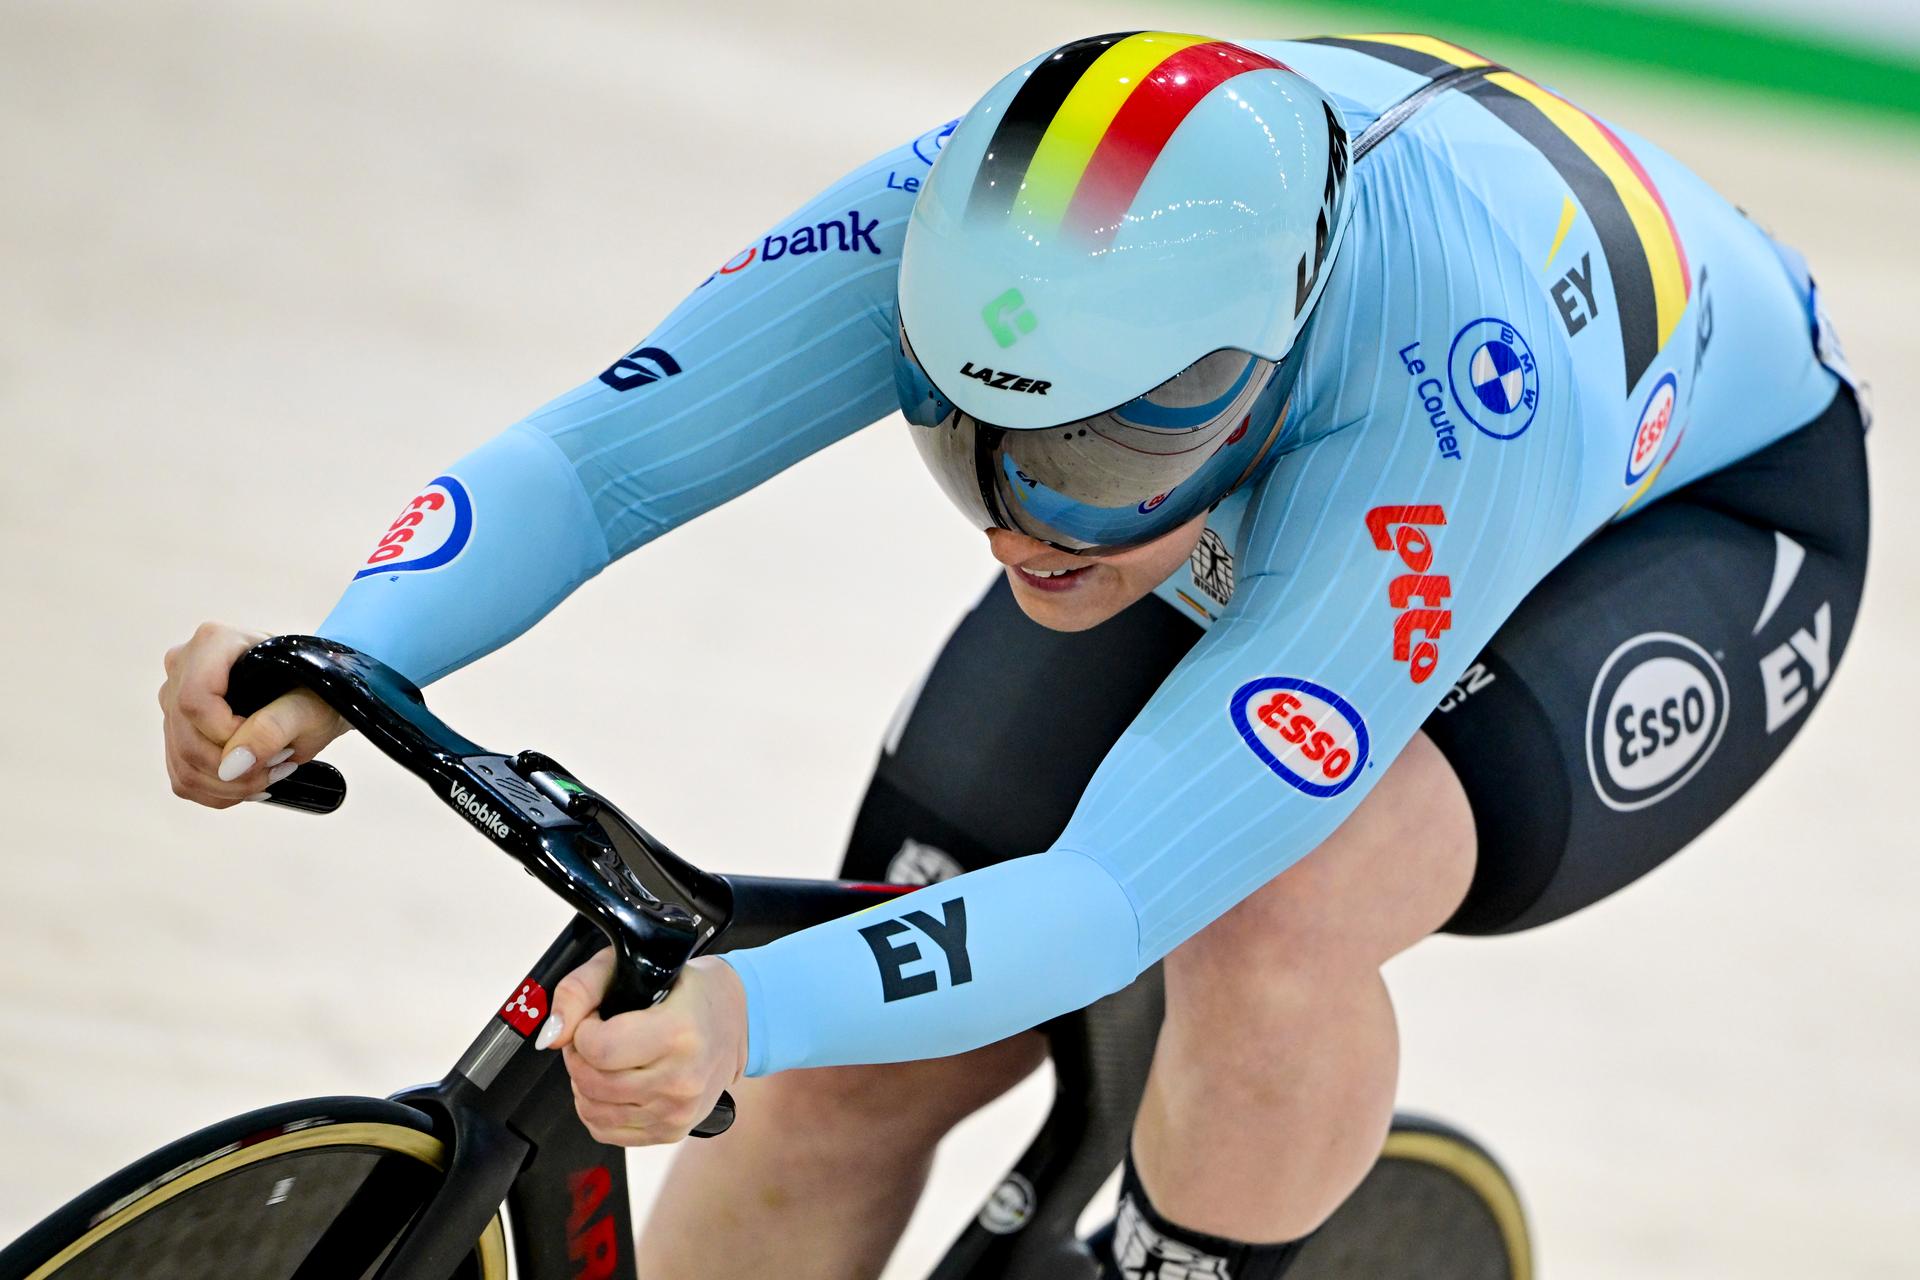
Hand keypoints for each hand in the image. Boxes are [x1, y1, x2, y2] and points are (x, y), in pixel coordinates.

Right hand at [159, 621, 347, 807]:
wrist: (314, 698)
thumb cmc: (316, 691)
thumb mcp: (311, 705)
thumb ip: (275, 727)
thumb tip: (233, 763)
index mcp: (213, 643)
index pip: (194, 700)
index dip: (226, 734)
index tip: (266, 743)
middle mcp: (183, 668)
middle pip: (186, 738)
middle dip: (234, 769)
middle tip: (278, 766)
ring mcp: (174, 701)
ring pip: (183, 763)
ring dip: (229, 785)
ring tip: (269, 774)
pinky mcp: (176, 732)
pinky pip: (183, 777)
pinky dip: (219, 791)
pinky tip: (249, 781)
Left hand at [542, 949, 748, 1146]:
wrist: (739, 1021)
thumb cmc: (690, 990)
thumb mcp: (637, 964)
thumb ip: (581, 988)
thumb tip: (553, 1033)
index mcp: (678, 1033)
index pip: (599, 1048)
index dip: (583, 1030)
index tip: (596, 1017)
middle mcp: (681, 1080)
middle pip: (591, 1081)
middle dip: (579, 1055)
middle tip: (595, 1035)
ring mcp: (676, 1112)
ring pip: (593, 1109)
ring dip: (585, 1082)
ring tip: (605, 1058)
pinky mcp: (670, 1131)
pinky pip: (605, 1131)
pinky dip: (597, 1106)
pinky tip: (613, 1082)